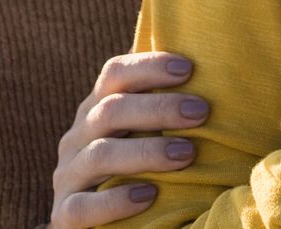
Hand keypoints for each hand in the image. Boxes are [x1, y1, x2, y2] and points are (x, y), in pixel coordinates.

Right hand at [49, 51, 206, 227]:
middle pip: (110, 110)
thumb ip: (164, 111)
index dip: (150, 66)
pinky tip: (149, 196)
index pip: (114, 74)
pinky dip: (116, 200)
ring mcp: (68, 176)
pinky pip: (84, 206)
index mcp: (96, 110)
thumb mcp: (144, 135)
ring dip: (147, 151)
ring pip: (100, 155)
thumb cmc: (138, 170)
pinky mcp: (65, 215)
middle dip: (159, 108)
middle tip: (200, 112)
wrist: (100, 225)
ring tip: (187, 154)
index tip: (189, 68)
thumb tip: (216, 79)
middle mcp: (77, 138)